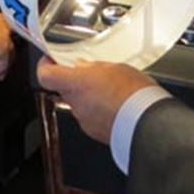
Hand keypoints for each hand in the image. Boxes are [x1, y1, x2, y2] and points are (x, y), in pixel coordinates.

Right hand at [0, 8, 13, 80]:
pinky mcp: (2, 50)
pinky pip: (3, 65)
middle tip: (3, 64)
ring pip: (10, 55)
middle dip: (7, 55)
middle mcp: (3, 26)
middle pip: (10, 43)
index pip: (4, 30)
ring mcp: (5, 38)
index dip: (2, 39)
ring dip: (4, 67)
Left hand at [35, 56, 157, 143]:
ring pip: (79, 104)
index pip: (45, 75)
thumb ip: (93, 68)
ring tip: (111, 89)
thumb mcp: (115, 68)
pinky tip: (116, 104)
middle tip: (91, 73)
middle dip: (76, 81)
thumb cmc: (134, 94)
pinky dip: (99, 110)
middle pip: (64, 89)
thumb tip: (84, 67)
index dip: (45, 66)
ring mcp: (85, 120)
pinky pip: (91, 117)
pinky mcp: (95, 132)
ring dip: (89, 96)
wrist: (148, 124)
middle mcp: (76, 104)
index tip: (52, 60)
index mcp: (76, 84)